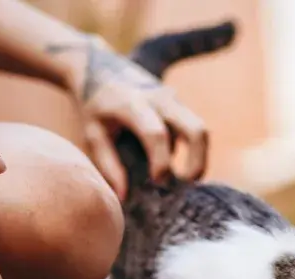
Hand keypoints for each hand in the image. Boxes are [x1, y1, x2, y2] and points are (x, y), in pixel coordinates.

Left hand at [58, 36, 206, 198]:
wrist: (99, 66)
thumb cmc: (94, 106)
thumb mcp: (93, 133)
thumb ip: (109, 164)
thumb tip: (124, 196)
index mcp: (133, 105)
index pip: (156, 135)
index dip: (161, 162)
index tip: (158, 181)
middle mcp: (159, 98)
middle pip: (196, 130)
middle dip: (198, 162)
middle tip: (187, 184)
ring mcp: (173, 98)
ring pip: (201, 130)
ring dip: (199, 157)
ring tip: (185, 178)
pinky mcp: (179, 102)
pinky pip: (193, 128)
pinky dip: (191, 149)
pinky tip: (174, 162)